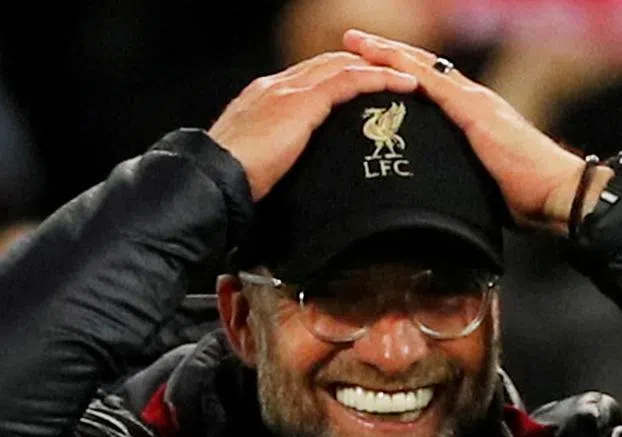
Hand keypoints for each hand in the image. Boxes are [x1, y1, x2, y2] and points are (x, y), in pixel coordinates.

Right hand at [209, 52, 417, 200]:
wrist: (211, 181)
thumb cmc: (229, 186)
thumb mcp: (258, 168)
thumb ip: (278, 161)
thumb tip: (294, 181)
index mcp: (263, 100)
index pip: (310, 79)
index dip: (341, 78)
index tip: (368, 89)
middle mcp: (275, 86)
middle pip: (329, 64)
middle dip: (364, 67)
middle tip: (397, 77)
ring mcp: (287, 91)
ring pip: (343, 66)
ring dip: (379, 69)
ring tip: (410, 78)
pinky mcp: (301, 103)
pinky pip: (350, 81)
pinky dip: (380, 80)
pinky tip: (403, 86)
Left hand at [343, 29, 610, 233]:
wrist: (559, 193)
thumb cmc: (529, 198)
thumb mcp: (483, 185)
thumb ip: (461, 179)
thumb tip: (440, 198)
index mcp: (475, 116)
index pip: (431, 87)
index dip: (401, 73)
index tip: (370, 67)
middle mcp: (474, 100)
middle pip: (422, 69)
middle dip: (386, 54)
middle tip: (351, 41)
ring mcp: (475, 101)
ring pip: (422, 67)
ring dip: (387, 53)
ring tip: (355, 41)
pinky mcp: (475, 110)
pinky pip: (433, 82)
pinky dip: (404, 67)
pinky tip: (380, 59)